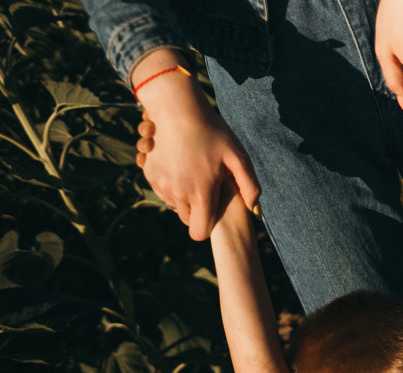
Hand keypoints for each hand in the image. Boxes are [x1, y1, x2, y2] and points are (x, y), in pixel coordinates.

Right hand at [133, 73, 260, 239]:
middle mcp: (178, 194)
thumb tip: (253, 207)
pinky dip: (170, 184)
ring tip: (195, 175)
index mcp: (201, 194)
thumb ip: (249, 185)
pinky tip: (181, 166)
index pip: (199, 232)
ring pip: (173, 204)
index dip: (207, 226)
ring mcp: (161, 183)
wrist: (177, 109)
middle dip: (196, 210)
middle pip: (187, 219)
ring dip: (183, 197)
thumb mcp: (238, 156)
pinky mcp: (149, 173)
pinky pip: (161, 189)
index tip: (213, 212)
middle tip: (206, 188)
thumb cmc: (212, 132)